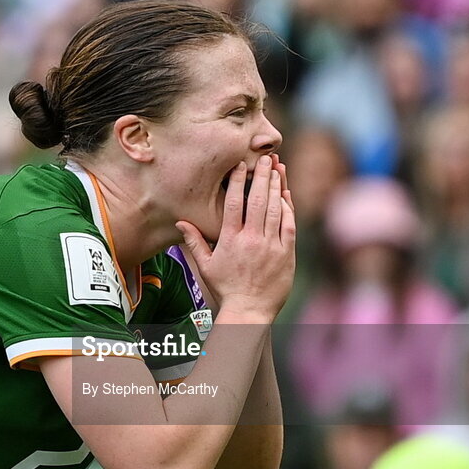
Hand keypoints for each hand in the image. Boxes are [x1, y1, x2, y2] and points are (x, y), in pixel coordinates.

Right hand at [175, 154, 295, 322]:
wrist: (249, 311)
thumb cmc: (225, 289)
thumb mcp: (205, 266)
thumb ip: (194, 242)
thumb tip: (180, 222)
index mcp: (230, 240)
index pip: (233, 203)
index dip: (237, 181)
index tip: (241, 165)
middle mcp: (251, 239)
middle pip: (257, 200)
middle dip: (262, 176)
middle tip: (265, 158)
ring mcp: (271, 245)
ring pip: (275, 209)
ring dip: (276, 186)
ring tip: (277, 169)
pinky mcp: (286, 253)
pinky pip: (289, 225)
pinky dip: (288, 208)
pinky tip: (286, 195)